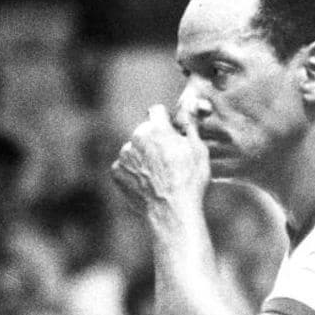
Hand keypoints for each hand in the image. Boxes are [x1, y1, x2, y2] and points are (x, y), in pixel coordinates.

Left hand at [110, 104, 210, 222]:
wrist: (172, 212)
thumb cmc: (190, 180)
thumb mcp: (198, 148)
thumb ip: (190, 123)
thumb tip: (191, 102)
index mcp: (155, 127)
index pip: (157, 111)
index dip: (166, 120)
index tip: (171, 131)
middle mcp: (135, 138)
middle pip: (144, 132)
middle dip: (154, 140)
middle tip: (169, 159)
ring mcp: (123, 156)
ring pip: (134, 149)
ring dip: (143, 156)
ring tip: (159, 175)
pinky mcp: (116, 173)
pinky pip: (125, 166)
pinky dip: (133, 172)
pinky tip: (147, 183)